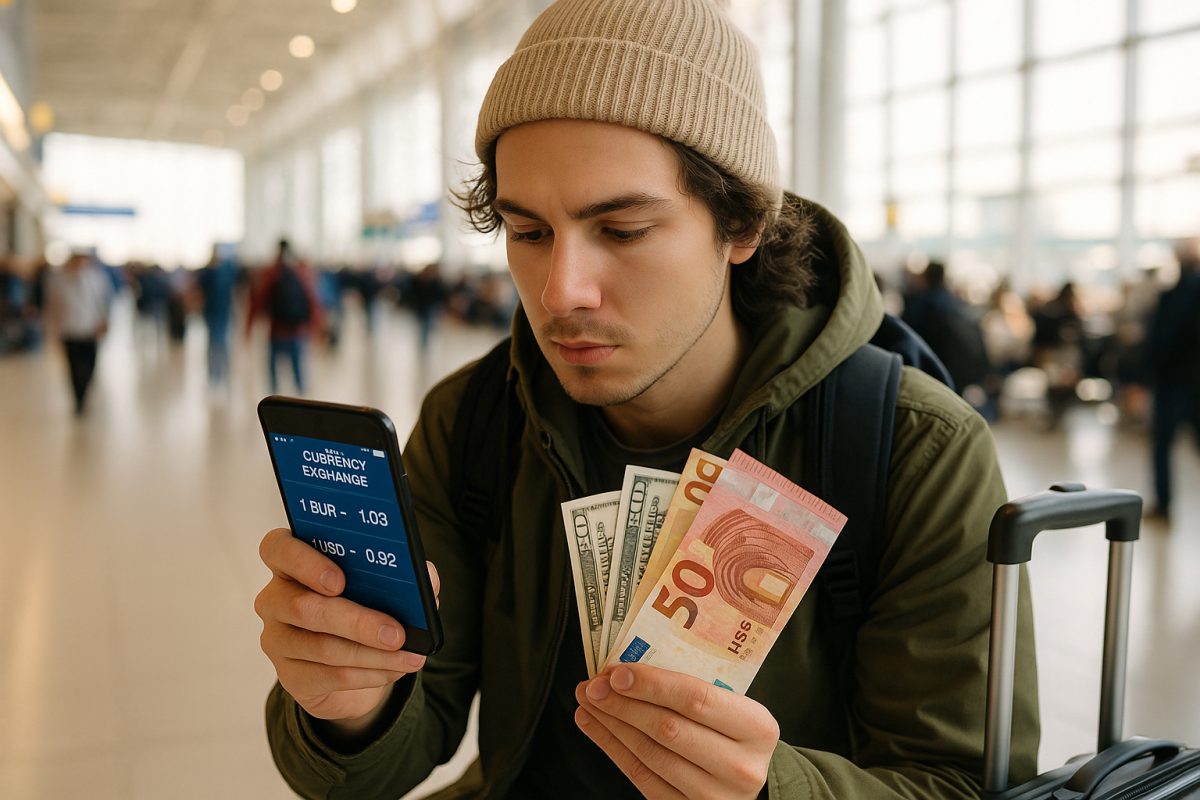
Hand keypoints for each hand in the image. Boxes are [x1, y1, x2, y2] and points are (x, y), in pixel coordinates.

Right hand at [254, 528, 439, 726]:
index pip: (277, 549)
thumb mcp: (382, 587)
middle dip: (357, 621)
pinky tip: (394, 670)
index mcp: (291, 562)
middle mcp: (274, 598)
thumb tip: (426, 574)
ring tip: (409, 655)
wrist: (350, 664)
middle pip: (304, 607)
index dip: (304, 562)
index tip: (340, 580)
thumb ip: (402, 576)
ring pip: (322, 647)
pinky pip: (329, 676)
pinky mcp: (290, 676)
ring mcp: (277, 639)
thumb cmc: (364, 607)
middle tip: (397, 633)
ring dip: (372, 654)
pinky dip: (368, 674)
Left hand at [574, 664, 778, 798]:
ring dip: (611, 725)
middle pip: (668, 728)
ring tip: (589, 702)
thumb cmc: (736, 734)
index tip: (617, 672)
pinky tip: (596, 726)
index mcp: (756, 728)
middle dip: (623, 704)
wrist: (749, 779)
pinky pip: (641, 777)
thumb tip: (630, 670)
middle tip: (593, 685)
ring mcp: (714, 795)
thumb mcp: (734, 708)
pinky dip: (613, 748)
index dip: (652, 685)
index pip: (696, 699)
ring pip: (650, 754)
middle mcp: (740, 766)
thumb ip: (695, 690)